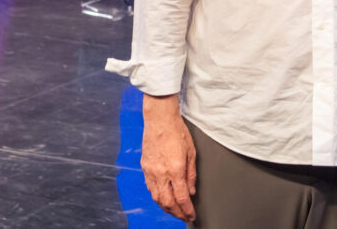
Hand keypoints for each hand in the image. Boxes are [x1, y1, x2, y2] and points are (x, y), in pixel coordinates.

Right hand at [141, 94, 196, 221]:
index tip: (191, 215)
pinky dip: (157, 197)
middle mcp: (161, 173)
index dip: (187, 210)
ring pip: (157, 198)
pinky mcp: (145, 167)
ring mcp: (150, 171)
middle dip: (176, 213)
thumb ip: (191, 174)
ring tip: (175, 211)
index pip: (181, 198)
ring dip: (166, 207)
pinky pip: (150, 188)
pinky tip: (163, 197)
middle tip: (184, 217)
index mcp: (175, 169)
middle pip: (167, 203)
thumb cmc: (177, 131)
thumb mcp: (191, 152)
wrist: (159, 119)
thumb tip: (191, 191)